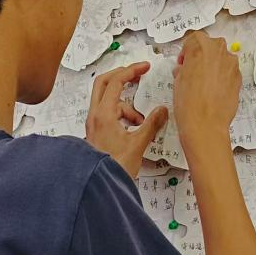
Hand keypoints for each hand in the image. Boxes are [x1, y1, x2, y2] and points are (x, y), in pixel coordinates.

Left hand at [85, 62, 168, 178]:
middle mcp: (94, 116)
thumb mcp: (138, 145)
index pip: (115, 82)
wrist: (99, 187)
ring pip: (109, 101)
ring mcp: (94, 124)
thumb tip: (162, 110)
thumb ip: (151, 125)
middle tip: (138, 74)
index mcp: (103, 115)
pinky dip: (123, 116)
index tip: (144, 67)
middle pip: (104, 84)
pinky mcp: (97, 132)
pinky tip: (134, 129)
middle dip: (122, 77)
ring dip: (127, 105)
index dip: (131, 71)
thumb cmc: (114, 168)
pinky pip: (110, 114)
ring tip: (141, 121)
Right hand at [173, 31, 240, 146]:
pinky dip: (222, 76)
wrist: (205, 124)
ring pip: (221, 58)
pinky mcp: (239, 77)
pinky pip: (228, 71)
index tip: (183, 62)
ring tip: (203, 82)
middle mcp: (219, 51)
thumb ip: (184, 67)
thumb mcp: (178, 80)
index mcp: (200, 46)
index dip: (186, 51)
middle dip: (201, 55)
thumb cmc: (188, 102)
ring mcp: (231, 64)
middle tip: (192, 71)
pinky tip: (213, 90)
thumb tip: (186, 68)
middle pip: (209, 45)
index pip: (193, 39)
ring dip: (213, 65)